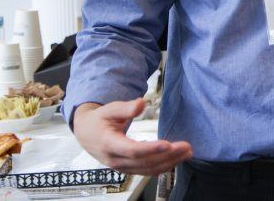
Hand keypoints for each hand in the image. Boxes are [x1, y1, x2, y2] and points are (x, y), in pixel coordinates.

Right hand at [73, 98, 192, 175]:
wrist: (86, 134)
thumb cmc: (99, 120)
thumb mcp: (109, 109)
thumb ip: (125, 107)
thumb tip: (141, 103)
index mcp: (109, 144)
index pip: (132, 150)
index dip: (150, 149)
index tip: (168, 144)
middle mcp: (115, 159)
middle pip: (144, 162)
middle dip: (167, 156)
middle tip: (186, 147)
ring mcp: (121, 166)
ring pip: (147, 169)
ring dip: (169, 163)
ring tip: (186, 153)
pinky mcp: (128, 168)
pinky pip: (146, 171)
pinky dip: (163, 167)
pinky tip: (176, 159)